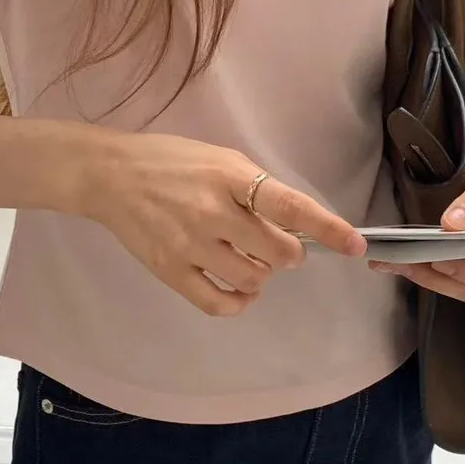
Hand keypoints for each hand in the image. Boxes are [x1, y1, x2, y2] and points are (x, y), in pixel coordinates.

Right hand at [86, 132, 365, 316]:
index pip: (290, 206)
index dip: (327, 228)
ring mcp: (189, 245)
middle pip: (277, 252)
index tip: (354, 245)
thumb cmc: (171, 162)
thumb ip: (256, 189)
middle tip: (274, 246)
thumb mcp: (220, 160)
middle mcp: (212, 212)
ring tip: (247, 260)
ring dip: (262, 275)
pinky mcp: (170, 271)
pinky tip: (237, 289)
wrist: (110, 176)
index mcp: (229, 177)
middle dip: (288, 254)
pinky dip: (239, 302)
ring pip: (253, 280)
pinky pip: (219, 303)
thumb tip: (293, 226)